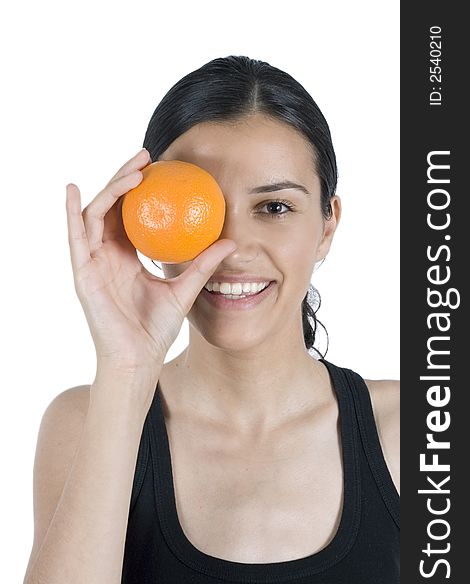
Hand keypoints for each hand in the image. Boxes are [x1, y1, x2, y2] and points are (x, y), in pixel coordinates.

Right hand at [66, 148, 234, 372]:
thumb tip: (231, 242)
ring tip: (132, 171)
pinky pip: (75, 237)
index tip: (159, 168)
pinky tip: (74, 189)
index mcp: (128, 256)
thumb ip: (202, 265)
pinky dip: (71, 212)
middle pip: (112, 207)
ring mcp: (93, 262)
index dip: (140, 190)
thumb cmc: (156, 328)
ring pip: (95, 214)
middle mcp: (108, 254)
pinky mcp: (83, 273)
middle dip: (125, 178)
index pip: (130, 214)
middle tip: (146, 157)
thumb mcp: (184, 289)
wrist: (140, 357)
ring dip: (110, 189)